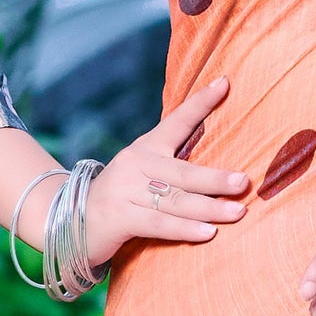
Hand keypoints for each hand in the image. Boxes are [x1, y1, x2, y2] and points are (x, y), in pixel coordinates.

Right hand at [75, 78, 250, 263]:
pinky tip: (208, 233)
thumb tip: (227, 174)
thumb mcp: (146, 176)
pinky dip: (184, 229)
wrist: (72, 221)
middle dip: (215, 178)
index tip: (225, 83)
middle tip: (244, 181)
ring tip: (238, 212)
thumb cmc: (124, 199)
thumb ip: (178, 173)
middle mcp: (136, 165)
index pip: (177, 121)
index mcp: (146, 149)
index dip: (200, 103)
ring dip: (209, 207)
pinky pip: (158, 224)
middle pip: (183, 173)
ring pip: (175, 200)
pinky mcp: (119, 217)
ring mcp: (125, 190)